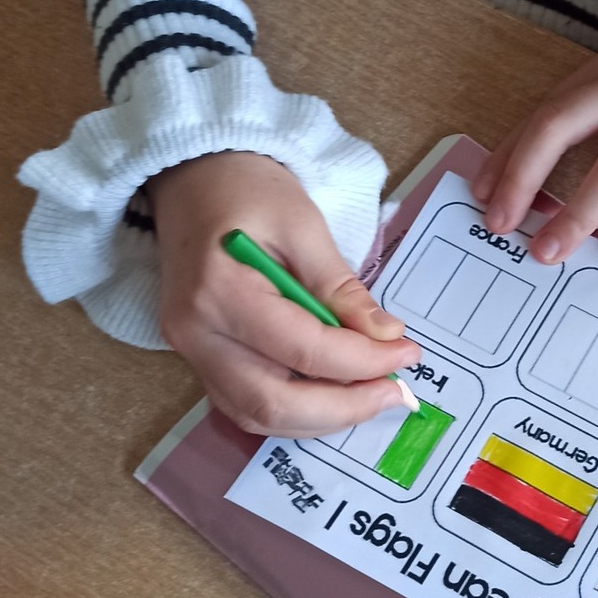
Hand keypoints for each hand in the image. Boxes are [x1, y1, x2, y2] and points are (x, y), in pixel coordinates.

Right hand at [150, 150, 418, 437]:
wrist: (193, 179)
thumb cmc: (248, 190)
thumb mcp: (304, 223)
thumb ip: (340, 286)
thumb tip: (385, 335)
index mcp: (222, 291)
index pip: (303, 350)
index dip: (363, 361)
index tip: (407, 352)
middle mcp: (197, 334)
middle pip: (273, 401)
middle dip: (343, 408)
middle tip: (393, 390)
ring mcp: (190, 351)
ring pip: (257, 415)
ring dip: (319, 418)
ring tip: (370, 394)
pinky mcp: (196, 358)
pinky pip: (244, 404)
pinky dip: (293, 410)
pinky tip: (332, 393)